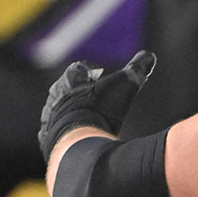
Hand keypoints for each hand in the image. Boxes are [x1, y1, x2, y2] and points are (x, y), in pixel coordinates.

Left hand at [38, 50, 156, 163]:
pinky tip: (76, 136)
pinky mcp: (47, 137)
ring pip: (58, 110)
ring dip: (71, 112)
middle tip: (94, 97)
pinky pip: (54, 131)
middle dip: (78, 91)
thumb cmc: (102, 110)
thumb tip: (149, 56)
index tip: (99, 74)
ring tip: (86, 119)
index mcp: (70, 79)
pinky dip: (65, 131)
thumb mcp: (127, 84)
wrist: (78, 141)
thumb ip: (138, 68)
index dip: (91, 71)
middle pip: (65, 88)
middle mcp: (55, 96)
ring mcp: (49, 117)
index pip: (78, 68)